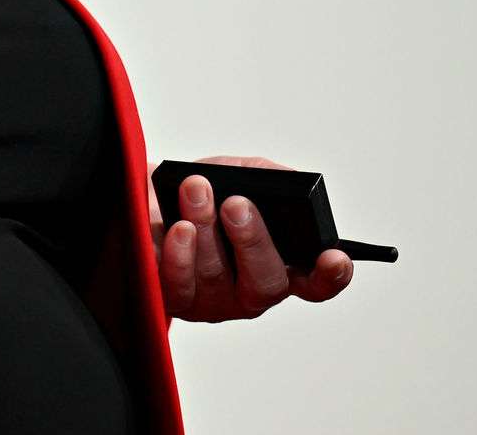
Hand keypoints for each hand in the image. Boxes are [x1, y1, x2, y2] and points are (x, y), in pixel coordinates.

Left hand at [147, 155, 353, 322]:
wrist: (141, 200)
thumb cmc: (197, 192)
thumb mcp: (235, 174)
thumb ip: (265, 175)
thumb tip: (282, 182)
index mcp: (278, 263)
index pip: (316, 282)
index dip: (331, 275)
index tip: (335, 257)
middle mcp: (249, 291)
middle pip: (266, 283)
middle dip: (252, 240)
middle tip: (237, 204)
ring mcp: (211, 302)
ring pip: (217, 277)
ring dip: (206, 228)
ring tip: (195, 190)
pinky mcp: (173, 302)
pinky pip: (178, 287)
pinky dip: (178, 254)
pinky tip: (177, 228)